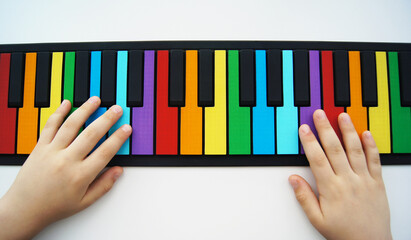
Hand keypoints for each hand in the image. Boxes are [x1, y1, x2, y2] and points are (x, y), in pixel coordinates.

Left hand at [0, 97, 130, 239]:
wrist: (24, 209)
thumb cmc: (54, 207)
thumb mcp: (84, 202)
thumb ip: (104, 186)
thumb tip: (118, 171)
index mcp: (80, 176)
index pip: (105, 152)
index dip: (118, 138)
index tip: (126, 128)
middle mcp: (66, 161)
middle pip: (91, 134)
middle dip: (107, 119)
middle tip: (116, 109)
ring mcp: (52, 152)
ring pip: (71, 125)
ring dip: (85, 110)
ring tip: (96, 100)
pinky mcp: (39, 147)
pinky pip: (50, 126)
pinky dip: (59, 113)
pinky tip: (67, 104)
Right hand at [289, 110, 391, 239]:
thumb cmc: (343, 232)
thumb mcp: (317, 219)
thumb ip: (304, 197)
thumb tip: (293, 179)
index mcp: (331, 189)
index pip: (317, 159)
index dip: (310, 142)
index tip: (304, 129)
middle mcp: (348, 180)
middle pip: (335, 149)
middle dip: (325, 129)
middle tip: (319, 114)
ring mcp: (364, 179)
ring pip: (355, 150)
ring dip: (348, 131)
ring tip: (342, 116)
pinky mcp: (377, 182)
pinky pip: (375, 160)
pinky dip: (371, 145)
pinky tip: (366, 133)